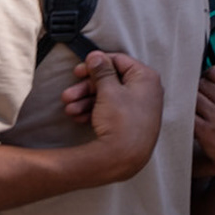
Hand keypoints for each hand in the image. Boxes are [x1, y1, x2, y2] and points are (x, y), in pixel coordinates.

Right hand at [80, 51, 164, 179]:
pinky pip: (110, 111)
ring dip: (85, 101)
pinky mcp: (130, 123)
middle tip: (68, 93)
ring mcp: (138, 108)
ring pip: (107, 97)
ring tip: (69, 109)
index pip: (119, 61)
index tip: (79, 69)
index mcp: (145, 77)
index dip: (97, 63)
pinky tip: (78, 117)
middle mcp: (145, 91)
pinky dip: (94, 111)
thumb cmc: (121, 122)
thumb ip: (102, 71)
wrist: (123, 159)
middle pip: (111, 80)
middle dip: (86, 87)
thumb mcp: (109, 91)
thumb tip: (96, 55)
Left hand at [192, 64, 214, 177]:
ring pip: (193, 98)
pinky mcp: (206, 131)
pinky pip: (189, 116)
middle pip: (202, 84)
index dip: (206, 75)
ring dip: (190, 102)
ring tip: (191, 108)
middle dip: (197, 89)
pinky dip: (186, 116)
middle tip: (196, 97)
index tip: (204, 82)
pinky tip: (188, 119)